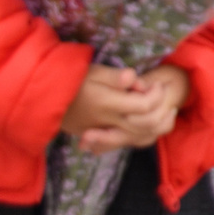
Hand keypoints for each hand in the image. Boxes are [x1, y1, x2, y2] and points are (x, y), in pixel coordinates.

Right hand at [62, 65, 179, 153]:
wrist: (45, 100)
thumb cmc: (71, 81)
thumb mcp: (92, 71)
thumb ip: (115, 77)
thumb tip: (133, 77)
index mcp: (108, 104)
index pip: (145, 105)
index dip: (156, 94)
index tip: (156, 83)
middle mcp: (109, 122)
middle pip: (148, 124)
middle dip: (162, 110)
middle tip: (163, 96)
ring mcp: (106, 132)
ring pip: (141, 138)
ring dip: (158, 126)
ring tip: (168, 111)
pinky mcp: (102, 137)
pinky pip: (129, 142)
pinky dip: (145, 135)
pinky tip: (152, 124)